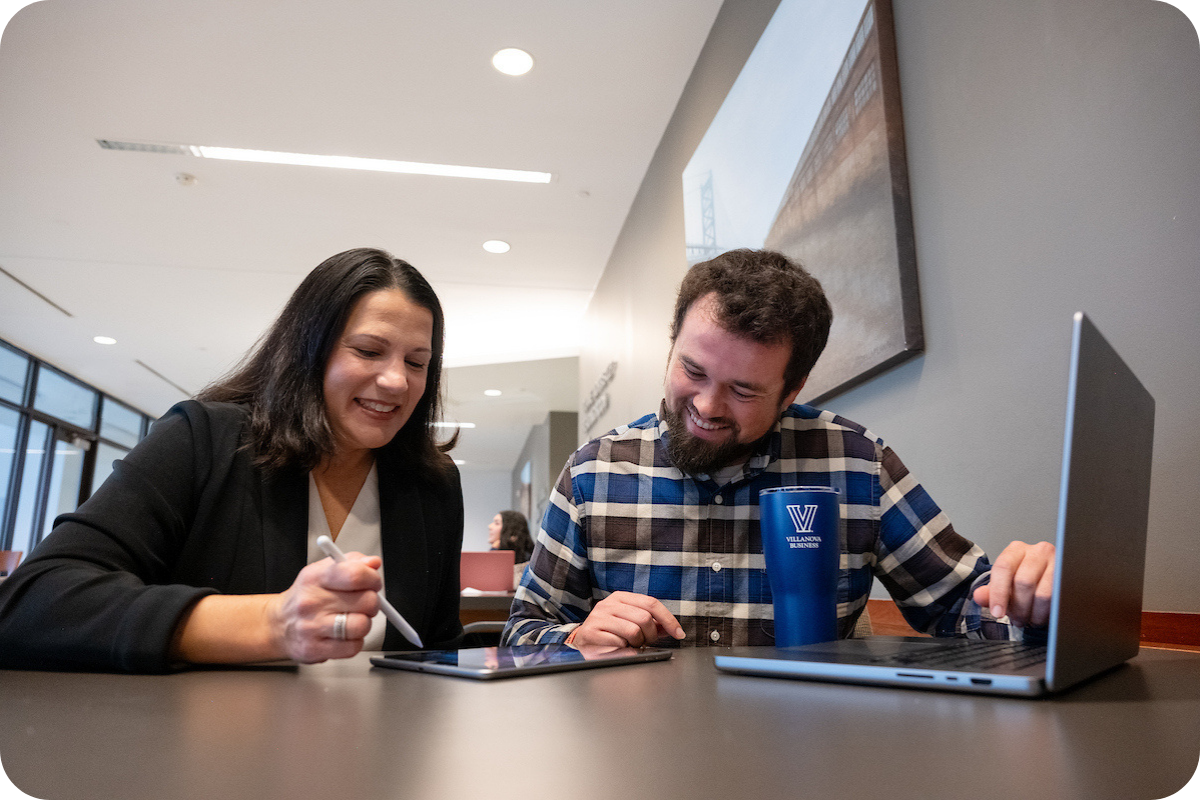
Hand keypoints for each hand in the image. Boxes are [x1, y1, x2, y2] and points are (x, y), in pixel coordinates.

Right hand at [268, 552, 382, 662]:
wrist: (279, 624)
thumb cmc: (307, 597)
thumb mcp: (324, 570)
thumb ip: (352, 563)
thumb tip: (374, 563)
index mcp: (316, 577)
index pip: (355, 574)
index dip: (373, 579)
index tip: (373, 583)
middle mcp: (312, 601)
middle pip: (366, 601)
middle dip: (372, 602)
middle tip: (362, 603)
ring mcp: (312, 627)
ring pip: (361, 626)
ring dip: (364, 623)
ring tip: (354, 619)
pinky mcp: (314, 650)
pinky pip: (352, 648)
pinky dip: (355, 642)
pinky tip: (345, 635)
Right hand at [569, 591, 685, 647]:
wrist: (582, 640)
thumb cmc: (610, 631)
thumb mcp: (630, 621)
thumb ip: (651, 623)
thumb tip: (672, 628)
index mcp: (621, 597)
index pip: (651, 603)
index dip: (668, 619)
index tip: (678, 633)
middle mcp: (609, 604)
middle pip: (644, 618)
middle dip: (651, 635)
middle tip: (645, 642)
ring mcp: (599, 617)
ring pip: (633, 631)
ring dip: (636, 643)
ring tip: (630, 645)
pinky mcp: (592, 632)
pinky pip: (619, 643)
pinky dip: (623, 650)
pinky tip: (618, 648)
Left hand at [973, 540, 1055, 627]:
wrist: (1052, 577)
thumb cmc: (1025, 579)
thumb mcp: (1005, 584)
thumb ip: (990, 591)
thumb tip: (978, 596)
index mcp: (1017, 549)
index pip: (1003, 567)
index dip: (998, 593)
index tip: (997, 613)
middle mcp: (1038, 551)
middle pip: (1023, 582)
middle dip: (1018, 607)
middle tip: (1017, 620)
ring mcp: (1058, 562)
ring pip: (1043, 594)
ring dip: (1034, 614)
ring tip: (1029, 620)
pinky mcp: (1071, 577)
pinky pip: (1059, 600)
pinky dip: (1048, 613)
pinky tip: (1042, 617)